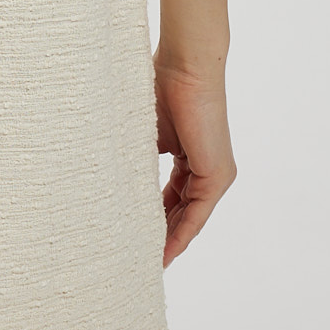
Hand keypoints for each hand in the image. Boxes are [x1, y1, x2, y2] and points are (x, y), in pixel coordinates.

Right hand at [153, 55, 237, 266]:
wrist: (186, 66)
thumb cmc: (162, 87)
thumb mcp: (145, 134)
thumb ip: (138, 161)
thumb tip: (112, 184)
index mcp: (189, 157)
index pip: (171, 197)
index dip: (154, 220)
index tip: (133, 239)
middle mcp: (207, 169)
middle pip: (181, 212)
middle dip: (160, 237)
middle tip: (136, 259)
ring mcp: (215, 173)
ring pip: (189, 217)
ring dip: (169, 241)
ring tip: (146, 263)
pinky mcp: (218, 175)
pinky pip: (197, 213)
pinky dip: (180, 233)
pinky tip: (163, 252)